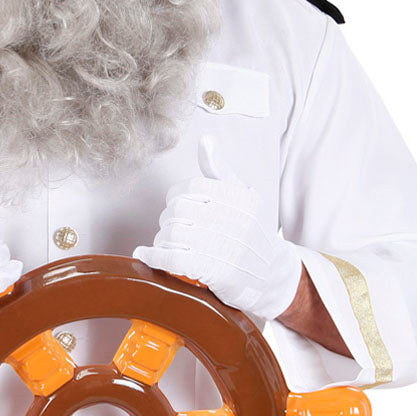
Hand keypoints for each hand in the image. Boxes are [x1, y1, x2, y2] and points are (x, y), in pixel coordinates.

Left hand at [132, 135, 302, 322]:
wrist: (272, 275)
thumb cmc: (251, 232)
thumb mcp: (243, 197)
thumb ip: (219, 170)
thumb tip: (205, 140)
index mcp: (241, 198)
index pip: (191, 187)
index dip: (176, 197)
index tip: (177, 207)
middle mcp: (236, 220)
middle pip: (178, 210)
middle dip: (167, 219)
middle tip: (171, 229)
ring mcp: (227, 247)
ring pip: (173, 234)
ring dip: (162, 240)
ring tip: (167, 244)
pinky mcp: (217, 273)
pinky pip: (174, 259)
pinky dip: (154, 256)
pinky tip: (144, 255)